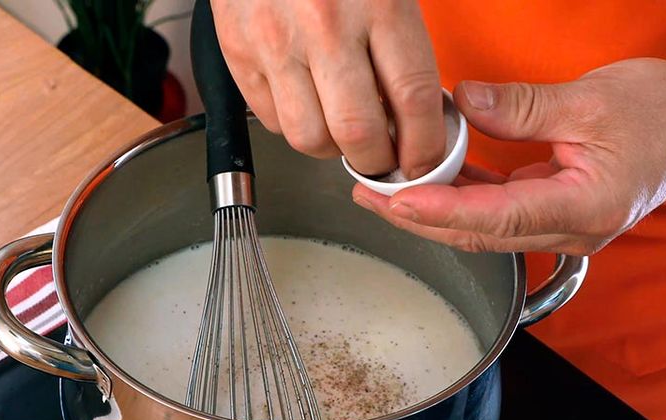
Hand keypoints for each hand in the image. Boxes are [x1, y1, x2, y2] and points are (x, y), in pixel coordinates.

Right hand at [211, 0, 444, 178]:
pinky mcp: (238, 53)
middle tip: (386, 157)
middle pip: (358, 132)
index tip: (427, 158)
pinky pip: (270, 119)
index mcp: (377, 2)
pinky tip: (308, 103)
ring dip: (332, 147)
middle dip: (378, 159)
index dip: (425, 145)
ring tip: (344, 132)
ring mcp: (275, 44)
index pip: (413, 100)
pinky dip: (293, 124)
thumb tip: (421, 110)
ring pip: (309, 137)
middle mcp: (324, 27)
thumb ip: (405, 40)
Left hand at [352, 58, 665, 254]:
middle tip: (369, 196)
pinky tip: (428, 184)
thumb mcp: (591, 100)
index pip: (497, 217)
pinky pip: (498, 213)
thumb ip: (521, 107)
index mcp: (584, 208)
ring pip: (483, 229)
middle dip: (419, 218)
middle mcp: (571, 231)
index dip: (441, 212)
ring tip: (384, 192)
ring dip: (433, 212)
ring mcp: (562, 228)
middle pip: (479, 233)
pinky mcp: (554, 214)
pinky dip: (461, 200)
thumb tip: (463, 103)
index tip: (398, 201)